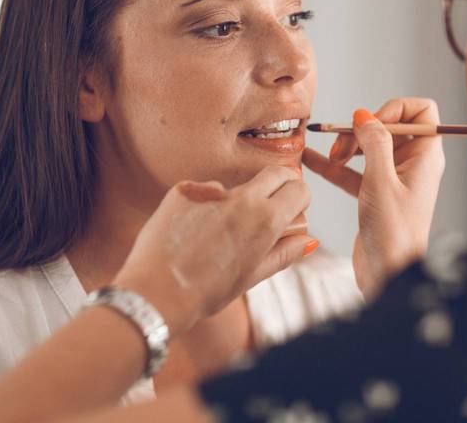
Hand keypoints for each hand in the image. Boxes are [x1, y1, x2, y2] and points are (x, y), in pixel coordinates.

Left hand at [112, 166, 314, 335]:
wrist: (156, 293)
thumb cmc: (205, 292)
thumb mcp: (252, 276)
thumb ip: (284, 254)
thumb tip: (310, 240)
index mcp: (266, 220)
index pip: (299, 189)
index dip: (300, 197)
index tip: (293, 207)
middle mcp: (243, 198)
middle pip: (275, 173)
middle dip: (282, 182)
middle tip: (273, 200)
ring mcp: (211, 191)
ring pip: (238, 185)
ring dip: (239, 199)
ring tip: (220, 232)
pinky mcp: (184, 190)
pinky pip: (203, 190)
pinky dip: (204, 204)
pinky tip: (192, 230)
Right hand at [303, 98, 444, 296]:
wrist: (388, 278)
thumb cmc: (395, 235)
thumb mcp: (382, 181)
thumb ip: (374, 143)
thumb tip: (364, 115)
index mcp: (426, 157)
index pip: (420, 112)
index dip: (394, 109)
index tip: (370, 123)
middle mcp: (413, 165)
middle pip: (389, 127)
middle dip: (362, 130)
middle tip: (342, 145)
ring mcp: (394, 180)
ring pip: (369, 148)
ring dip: (347, 147)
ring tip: (329, 155)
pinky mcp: (375, 196)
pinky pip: (354, 171)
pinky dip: (335, 165)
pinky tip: (310, 160)